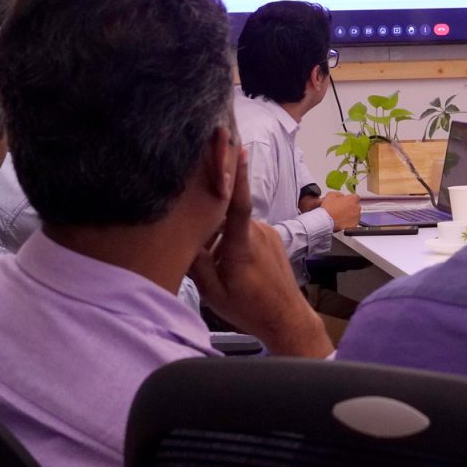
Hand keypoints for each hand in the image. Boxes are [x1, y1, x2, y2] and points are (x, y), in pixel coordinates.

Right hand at [189, 149, 331, 357]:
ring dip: (220, 236)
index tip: (236, 148)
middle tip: (194, 244)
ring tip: (214, 265)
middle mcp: (258, 232)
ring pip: (234, 224)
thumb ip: (196, 263)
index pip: (237, 203)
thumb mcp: (213, 292)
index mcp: (242, 245)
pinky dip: (232, 240)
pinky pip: (245, 230)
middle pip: (225, 214)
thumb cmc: (249, 308)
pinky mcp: (272, 238)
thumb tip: (180, 238)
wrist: (286, 318)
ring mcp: (267, 233)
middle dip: (207, 223)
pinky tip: (227, 264)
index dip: (236, 175)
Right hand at [320, 191, 361, 229]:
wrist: (326, 221)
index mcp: (352, 199)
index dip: (349, 199)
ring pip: (355, 215)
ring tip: (340, 216)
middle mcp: (357, 208)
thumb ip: (338, 194)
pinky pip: (353, 223)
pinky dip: (349, 222)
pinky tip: (341, 222)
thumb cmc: (329, 209)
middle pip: (355, 206)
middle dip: (350, 207)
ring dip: (350, 215)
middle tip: (341, 209)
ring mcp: (356, 217)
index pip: (355, 197)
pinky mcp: (354, 225)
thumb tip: (341, 196)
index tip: (345, 201)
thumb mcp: (331, 195)